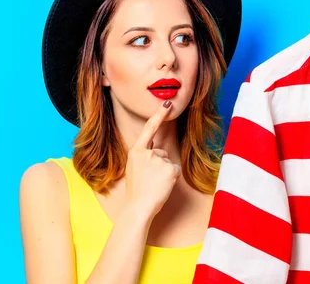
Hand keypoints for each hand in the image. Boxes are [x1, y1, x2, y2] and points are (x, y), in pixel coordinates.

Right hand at [125, 100, 181, 219]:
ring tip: (154, 184)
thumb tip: (157, 151)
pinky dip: (172, 178)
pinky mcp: (170, 168)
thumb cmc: (137, 190)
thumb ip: (144, 156)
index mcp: (135, 151)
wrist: (139, 207)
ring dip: (165, 173)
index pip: (149, 129)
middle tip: (149, 180)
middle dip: (159, 165)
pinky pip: (175, 170)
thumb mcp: (134, 168)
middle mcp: (147, 153)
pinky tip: (162, 185)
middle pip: (161, 152)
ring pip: (168, 162)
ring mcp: (159, 160)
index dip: (159, 115)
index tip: (168, 103)